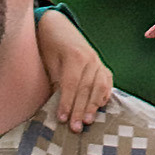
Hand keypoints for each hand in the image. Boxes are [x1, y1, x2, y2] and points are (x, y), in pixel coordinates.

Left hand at [37, 9, 114, 129]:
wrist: (58, 27)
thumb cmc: (49, 46)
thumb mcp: (48, 61)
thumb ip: (56, 81)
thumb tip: (59, 106)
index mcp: (74, 55)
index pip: (71, 84)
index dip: (67, 102)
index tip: (62, 119)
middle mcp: (90, 58)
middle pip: (86, 88)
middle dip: (80, 110)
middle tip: (76, 127)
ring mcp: (98, 62)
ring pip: (99, 87)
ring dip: (94, 106)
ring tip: (89, 121)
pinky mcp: (102, 66)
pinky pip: (106, 82)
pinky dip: (104, 95)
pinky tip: (101, 107)